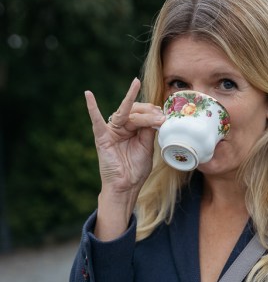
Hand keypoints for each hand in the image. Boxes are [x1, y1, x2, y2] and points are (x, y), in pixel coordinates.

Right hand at [85, 78, 164, 195]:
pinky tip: (88, 95)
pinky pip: (96, 121)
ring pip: (124, 114)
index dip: (153, 114)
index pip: (142, 114)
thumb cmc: (135, 170)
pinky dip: (92, 108)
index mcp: (132, 130)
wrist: (126, 187)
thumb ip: (148, 131)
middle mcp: (121, 128)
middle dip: (149, 113)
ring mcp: (111, 131)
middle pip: (134, 111)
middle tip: (160, 116)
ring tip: (153, 111)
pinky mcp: (102, 137)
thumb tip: (155, 115)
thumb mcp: (146, 148)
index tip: (164, 118)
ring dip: (140, 112)